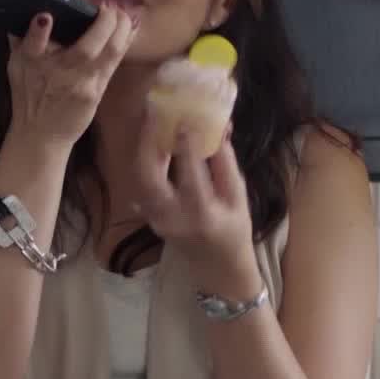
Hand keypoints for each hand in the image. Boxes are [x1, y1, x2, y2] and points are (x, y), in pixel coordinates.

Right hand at [5, 2, 136, 152]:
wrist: (41, 135)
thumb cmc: (28, 97)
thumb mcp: (15, 67)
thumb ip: (21, 40)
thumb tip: (29, 13)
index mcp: (32, 63)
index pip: (32, 45)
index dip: (38, 31)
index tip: (45, 17)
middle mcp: (58, 73)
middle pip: (85, 48)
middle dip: (103, 22)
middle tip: (107, 6)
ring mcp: (81, 84)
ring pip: (109, 53)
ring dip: (121, 29)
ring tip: (123, 14)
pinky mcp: (95, 92)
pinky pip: (114, 63)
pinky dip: (124, 43)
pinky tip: (130, 29)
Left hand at [134, 110, 259, 292]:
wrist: (218, 266)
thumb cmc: (235, 229)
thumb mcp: (238, 196)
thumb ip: (225, 162)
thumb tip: (220, 126)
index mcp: (202, 212)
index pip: (191, 174)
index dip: (187, 146)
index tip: (184, 120)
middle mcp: (173, 216)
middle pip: (150, 175)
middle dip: (149, 141)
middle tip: (154, 112)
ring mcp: (157, 218)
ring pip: (140, 177)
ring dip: (144, 147)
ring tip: (151, 120)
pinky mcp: (149, 217)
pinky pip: (141, 184)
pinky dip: (145, 160)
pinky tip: (151, 140)